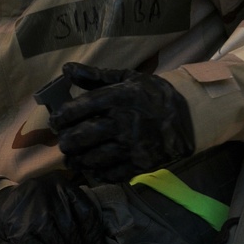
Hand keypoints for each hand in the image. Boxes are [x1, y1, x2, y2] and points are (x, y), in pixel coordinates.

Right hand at [0, 173, 105, 243]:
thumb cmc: (34, 207)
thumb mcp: (53, 194)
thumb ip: (72, 206)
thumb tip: (96, 242)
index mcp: (60, 184)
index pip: (88, 213)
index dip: (94, 236)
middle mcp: (47, 196)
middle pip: (73, 231)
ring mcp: (32, 214)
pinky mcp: (19, 232)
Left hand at [49, 62, 193, 182]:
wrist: (189, 117)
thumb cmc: (153, 95)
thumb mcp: (127, 79)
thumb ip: (95, 76)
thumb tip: (65, 69)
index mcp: (118, 98)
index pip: (79, 108)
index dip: (61, 117)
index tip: (55, 122)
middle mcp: (123, 122)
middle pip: (82, 137)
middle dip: (66, 142)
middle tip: (63, 143)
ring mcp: (131, 146)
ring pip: (93, 158)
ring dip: (77, 160)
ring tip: (72, 159)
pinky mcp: (139, 164)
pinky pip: (111, 174)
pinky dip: (96, 175)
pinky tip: (90, 171)